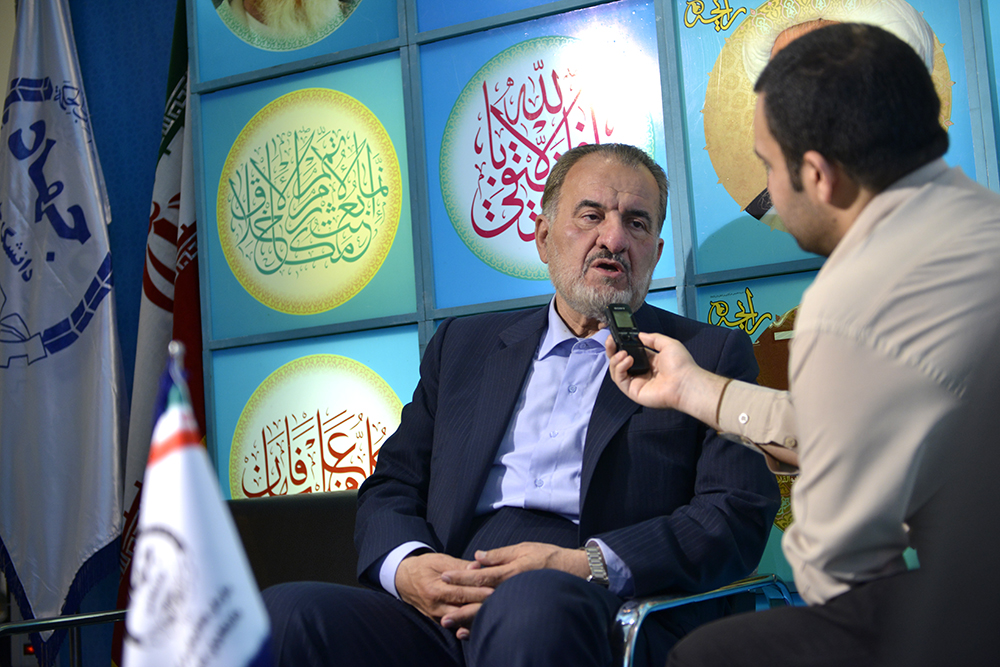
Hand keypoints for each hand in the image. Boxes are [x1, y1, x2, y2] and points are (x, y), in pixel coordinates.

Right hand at [395, 552, 492, 636]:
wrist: (403, 579)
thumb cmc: (424, 566)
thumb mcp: (438, 560)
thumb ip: (458, 565)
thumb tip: (476, 566)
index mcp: (435, 589)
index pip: (460, 594)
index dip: (478, 593)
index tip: (494, 591)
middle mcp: (435, 606)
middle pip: (462, 610)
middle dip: (481, 607)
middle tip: (500, 602)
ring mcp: (436, 616)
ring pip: (460, 620)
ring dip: (476, 616)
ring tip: (494, 611)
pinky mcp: (438, 620)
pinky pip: (456, 624)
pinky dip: (468, 622)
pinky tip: (482, 618)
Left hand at [439, 542, 587, 634]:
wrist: (574, 573)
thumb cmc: (548, 557)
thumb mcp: (524, 549)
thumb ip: (499, 555)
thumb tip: (478, 556)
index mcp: (511, 572)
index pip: (481, 575)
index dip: (462, 577)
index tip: (445, 577)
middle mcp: (512, 590)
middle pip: (481, 599)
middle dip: (460, 607)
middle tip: (440, 616)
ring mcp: (517, 602)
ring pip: (489, 613)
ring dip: (468, 621)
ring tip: (451, 627)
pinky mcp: (521, 610)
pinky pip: (500, 620)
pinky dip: (484, 627)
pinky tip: (469, 633)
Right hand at [605, 332, 727, 428]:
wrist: (685, 383)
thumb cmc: (681, 365)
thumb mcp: (668, 344)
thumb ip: (653, 338)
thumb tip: (640, 335)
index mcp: (649, 362)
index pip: (629, 353)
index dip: (621, 345)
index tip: (615, 336)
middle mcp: (641, 372)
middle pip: (619, 362)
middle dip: (612, 351)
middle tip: (610, 341)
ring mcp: (636, 382)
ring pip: (616, 371)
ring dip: (616, 360)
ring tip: (624, 353)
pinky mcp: (633, 392)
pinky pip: (620, 380)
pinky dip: (620, 368)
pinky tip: (627, 360)